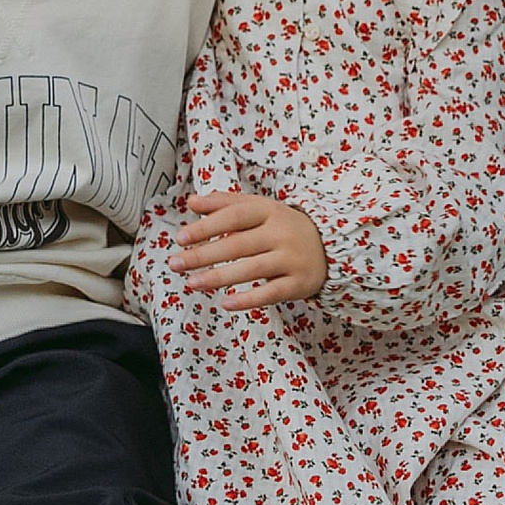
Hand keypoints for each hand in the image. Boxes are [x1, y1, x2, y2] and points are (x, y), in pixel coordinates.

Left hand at [175, 185, 327, 307]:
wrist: (330, 245)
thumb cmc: (282, 227)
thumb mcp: (258, 208)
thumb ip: (224, 204)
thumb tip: (191, 202)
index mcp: (268, 210)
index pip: (234, 216)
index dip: (206, 227)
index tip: (180, 238)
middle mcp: (281, 233)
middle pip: (238, 244)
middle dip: (203, 255)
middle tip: (175, 264)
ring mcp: (291, 259)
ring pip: (251, 269)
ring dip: (219, 277)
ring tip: (192, 283)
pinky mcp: (299, 283)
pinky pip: (271, 293)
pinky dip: (248, 300)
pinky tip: (225, 303)